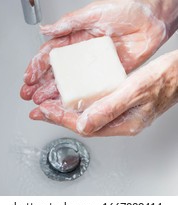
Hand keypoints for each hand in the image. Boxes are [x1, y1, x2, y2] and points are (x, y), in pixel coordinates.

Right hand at [21, 0, 166, 103]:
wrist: (153, 18)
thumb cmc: (127, 9)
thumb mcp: (94, 11)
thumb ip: (69, 22)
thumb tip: (46, 29)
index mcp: (76, 37)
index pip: (51, 53)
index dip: (37, 65)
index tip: (28, 76)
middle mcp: (83, 53)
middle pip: (58, 71)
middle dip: (41, 83)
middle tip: (29, 95)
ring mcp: (95, 65)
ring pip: (72, 82)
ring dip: (56, 93)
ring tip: (42, 102)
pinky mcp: (109, 74)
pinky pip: (93, 87)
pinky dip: (81, 96)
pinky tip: (70, 104)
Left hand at [29, 50, 177, 136]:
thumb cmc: (164, 80)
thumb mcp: (136, 91)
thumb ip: (110, 108)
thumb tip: (85, 124)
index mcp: (124, 123)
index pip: (85, 125)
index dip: (61, 117)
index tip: (44, 111)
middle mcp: (121, 121)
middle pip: (83, 123)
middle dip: (58, 116)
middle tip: (39, 111)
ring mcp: (121, 114)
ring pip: (87, 116)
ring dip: (67, 110)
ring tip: (49, 106)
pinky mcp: (121, 104)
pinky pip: (95, 107)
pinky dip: (80, 103)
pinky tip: (73, 98)